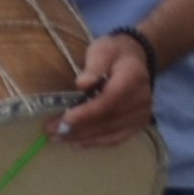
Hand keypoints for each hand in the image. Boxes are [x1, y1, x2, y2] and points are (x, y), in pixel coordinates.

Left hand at [55, 28, 156, 148]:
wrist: (137, 59)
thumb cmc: (114, 53)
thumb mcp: (102, 50)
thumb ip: (94, 66)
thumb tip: (82, 83)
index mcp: (133, 78)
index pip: (109, 100)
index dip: (87, 112)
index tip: (66, 119)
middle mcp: (141, 99)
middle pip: (108, 119)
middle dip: (78, 127)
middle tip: (51, 130)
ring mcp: (141, 114)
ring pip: (110, 132)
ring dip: (83, 137)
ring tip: (58, 138)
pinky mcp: (138, 124)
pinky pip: (117, 138)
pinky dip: (96, 142)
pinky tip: (77, 143)